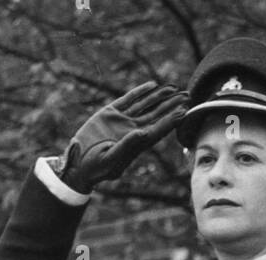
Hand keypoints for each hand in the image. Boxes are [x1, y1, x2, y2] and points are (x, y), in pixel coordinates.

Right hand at [59, 81, 189, 192]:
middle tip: (187, 95)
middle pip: (157, 115)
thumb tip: (142, 133)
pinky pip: (128, 99)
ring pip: (145, 105)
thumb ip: (126, 146)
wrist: (78, 162)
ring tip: (174, 89)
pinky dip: (140, 92)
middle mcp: (132, 131)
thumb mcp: (110, 159)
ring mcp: (122, 121)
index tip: (184, 111)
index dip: (172, 120)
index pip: (158, 129)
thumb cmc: (96, 167)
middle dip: (172, 106)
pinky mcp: (110, 113)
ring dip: (160, 97)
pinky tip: (152, 86)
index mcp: (136, 144)